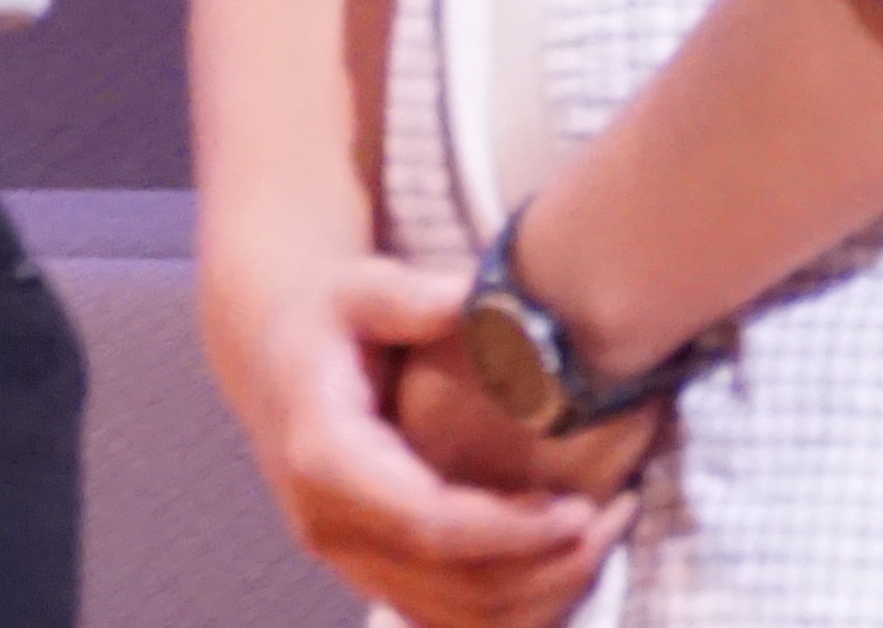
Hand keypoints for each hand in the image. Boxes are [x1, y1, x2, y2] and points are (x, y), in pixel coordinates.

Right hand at [197, 242, 623, 627]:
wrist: (273, 361)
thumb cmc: (330, 320)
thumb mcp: (360, 289)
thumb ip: (414, 298)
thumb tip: (478, 303)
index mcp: (325, 456)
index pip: (429, 523)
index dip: (512, 530)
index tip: (581, 507)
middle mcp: (327, 524)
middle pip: (454, 587)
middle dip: (545, 566)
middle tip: (609, 519)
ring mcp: (346, 561)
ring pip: (456, 620)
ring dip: (539, 595)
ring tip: (597, 537)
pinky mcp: (370, 578)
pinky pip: (448, 624)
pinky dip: (512, 610)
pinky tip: (556, 562)